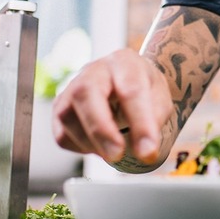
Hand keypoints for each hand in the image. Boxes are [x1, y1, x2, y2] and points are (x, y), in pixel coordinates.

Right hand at [51, 48, 172, 168]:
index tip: (148, 151)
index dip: (140, 123)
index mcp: (124, 62)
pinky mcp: (58, 108)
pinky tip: (100, 144)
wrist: (124, 80)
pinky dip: (83, 148)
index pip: (131, 90)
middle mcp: (93, 70)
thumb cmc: (143, 89)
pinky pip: (63, 135)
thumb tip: (145, 150)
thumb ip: (155, 120)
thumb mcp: (161, 98)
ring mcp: (70, 88)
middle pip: (86, 93)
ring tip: (116, 150)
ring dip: (93, 143)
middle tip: (116, 156)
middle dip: (100, 129)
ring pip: (69, 117)